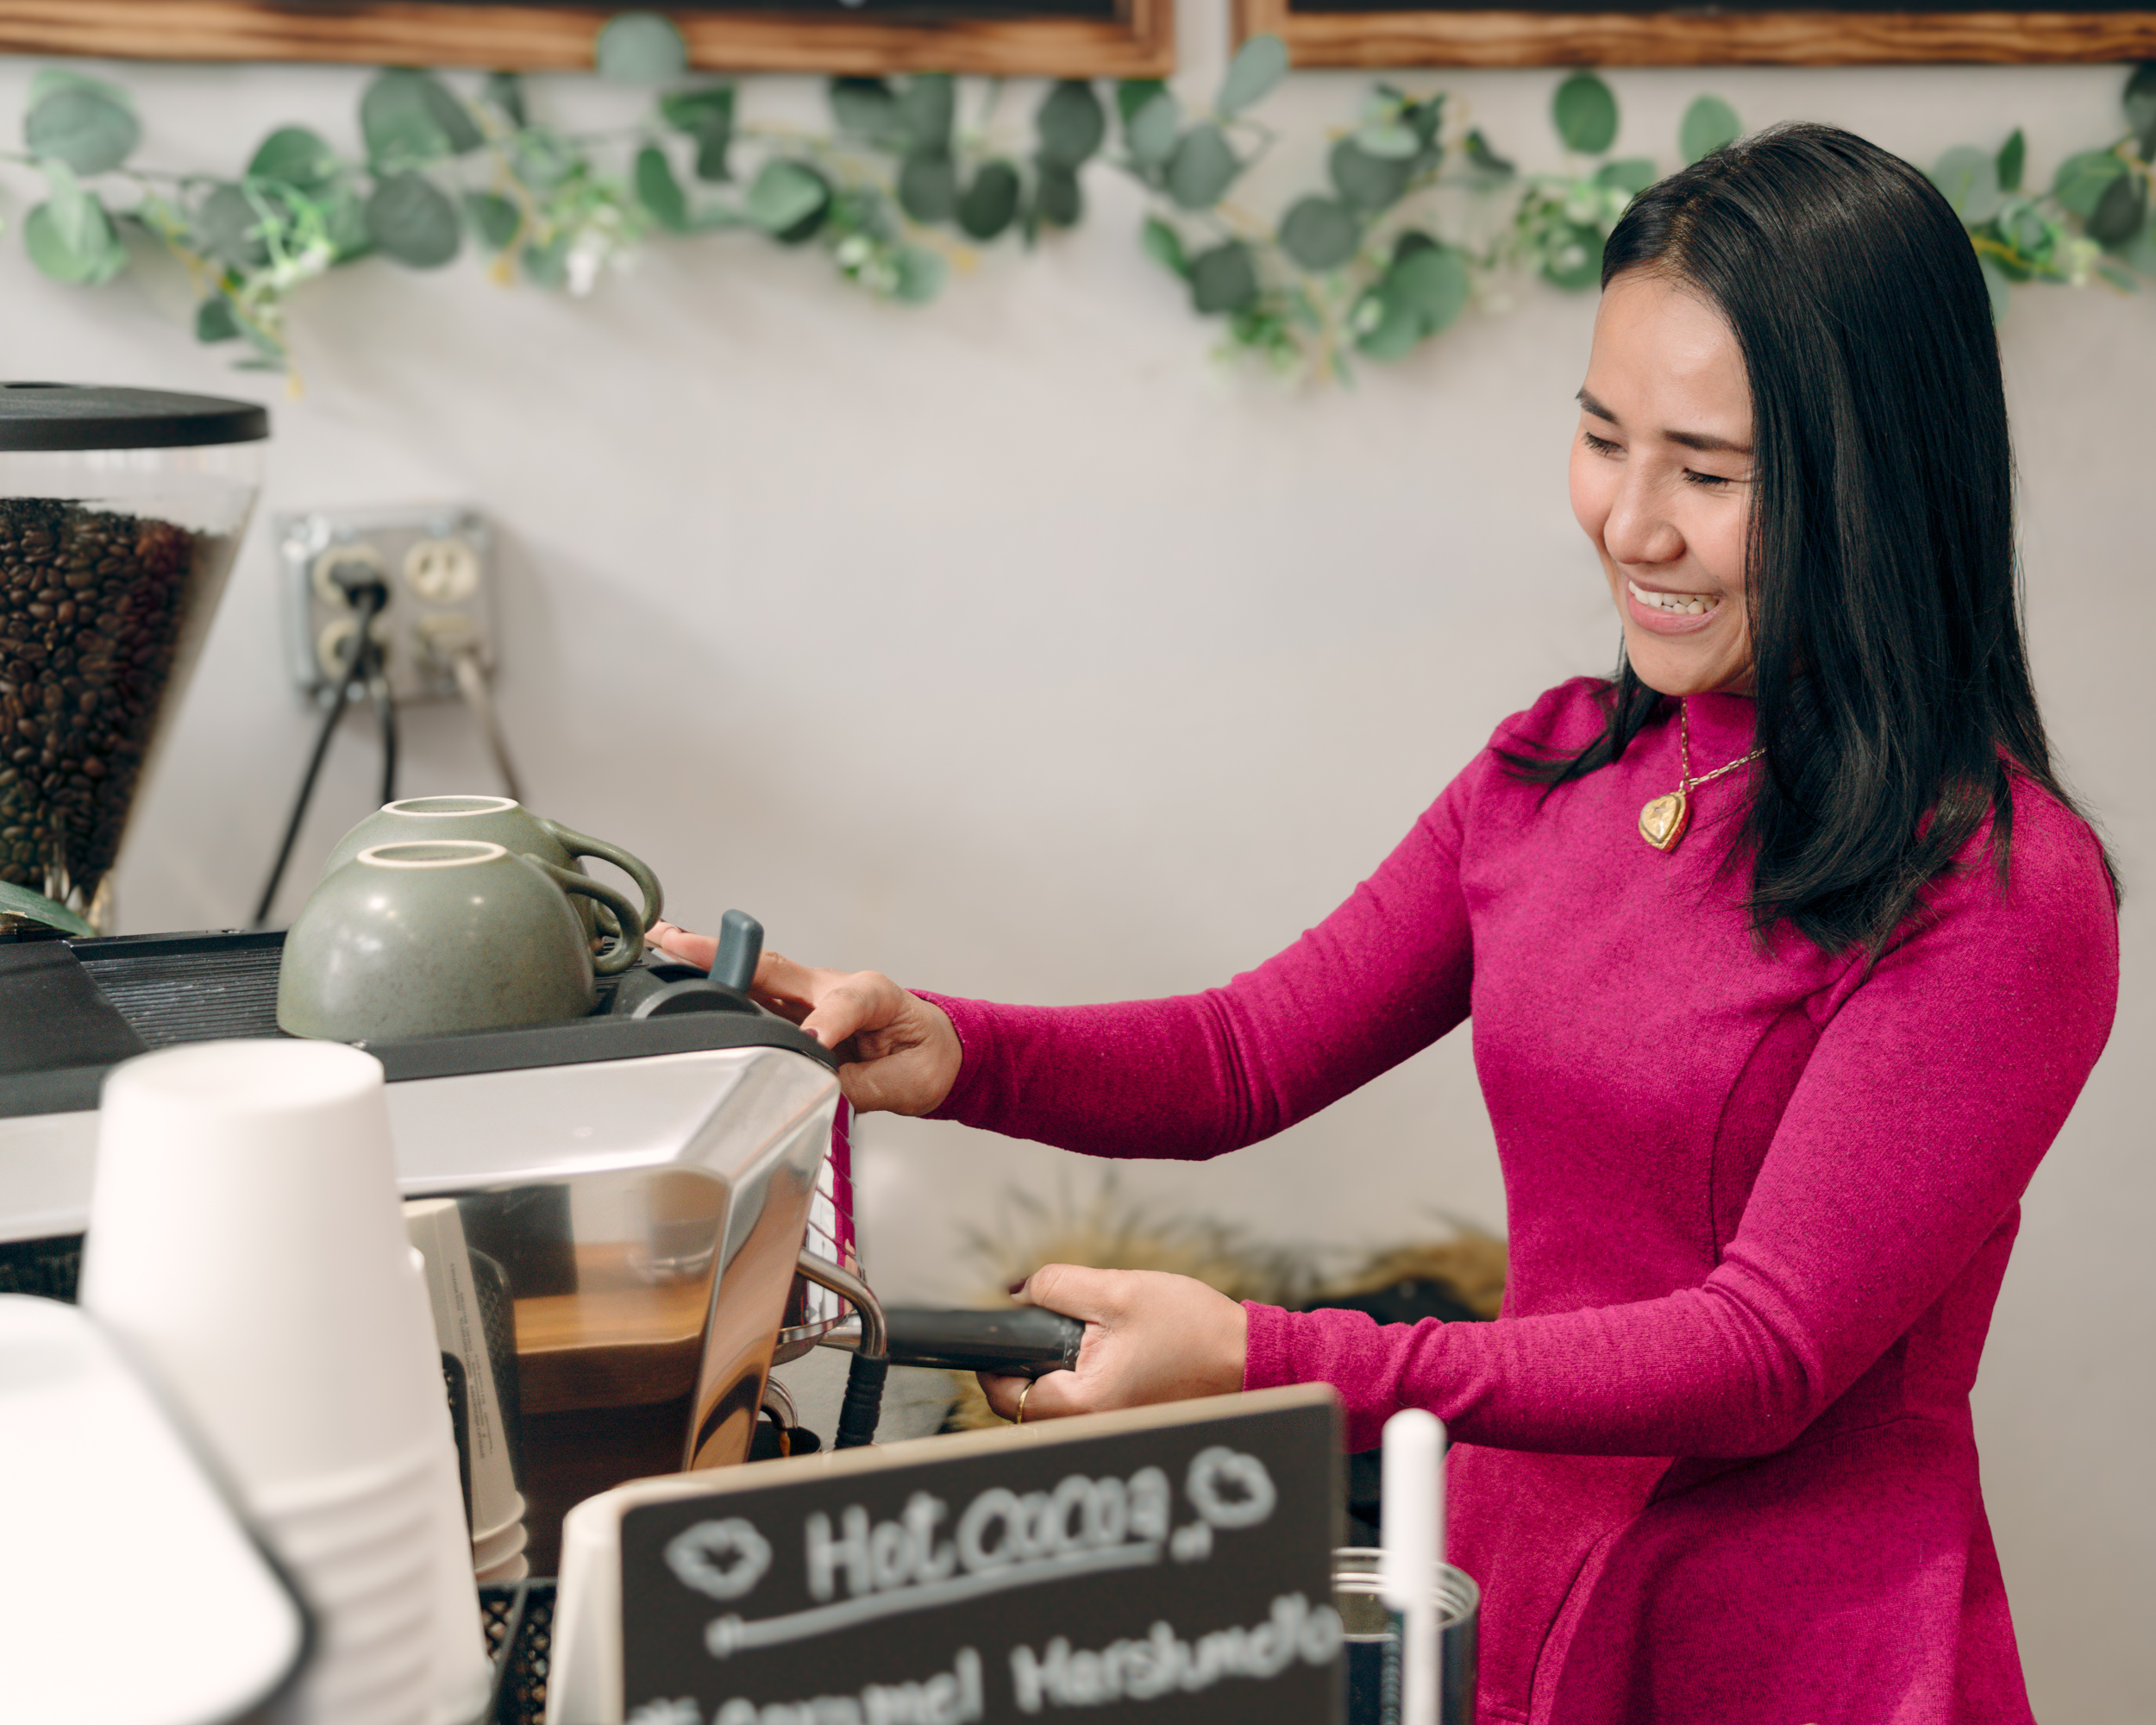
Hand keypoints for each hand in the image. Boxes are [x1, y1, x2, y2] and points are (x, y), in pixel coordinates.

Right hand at [645, 923, 962, 1115]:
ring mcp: (812, 996)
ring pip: (758, 976)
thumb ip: (857, 1088)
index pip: (844, 1004)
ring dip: (711, 961)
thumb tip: (814, 1093)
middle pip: (776, 968)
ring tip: (664, 944)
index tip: (810, 1045)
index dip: (826, 1024)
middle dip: (726, 955)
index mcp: (873, 995)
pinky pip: (756, 995)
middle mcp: (835, 987)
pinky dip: (721, 984)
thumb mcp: (906, 1083)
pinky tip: (685, 971)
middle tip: (676, 943)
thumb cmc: (926, 1057)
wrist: (940, 1052)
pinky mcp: (798, 1010)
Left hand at [979, 1264, 1248, 1422]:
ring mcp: (1111, 1430)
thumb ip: (1059, 1286)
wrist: (1249, 1357)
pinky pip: (1084, 1408)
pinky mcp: (1127, 1423)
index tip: (996, 1343)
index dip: (992, 1368)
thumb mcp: (1119, 1291)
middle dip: (1026, 1368)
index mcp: (1084, 1403)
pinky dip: (1081, 1382)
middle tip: (1045, 1331)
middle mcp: (1093, 1428)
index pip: (1008, 1398)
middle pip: (1028, 1407)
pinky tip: (1106, 1354)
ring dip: (1054, 1375)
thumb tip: (1018, 1293)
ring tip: (1084, 1339)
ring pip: (1056, 1409)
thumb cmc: (1194, 1329)